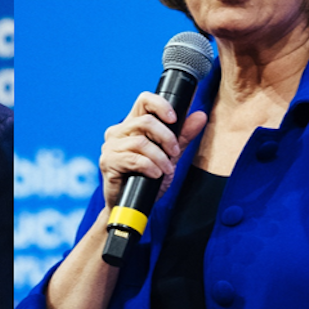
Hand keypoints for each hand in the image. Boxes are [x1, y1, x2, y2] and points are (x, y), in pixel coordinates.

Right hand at [98, 93, 209, 208]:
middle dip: (166, 137)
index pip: (144, 101)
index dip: (160, 105)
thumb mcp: (169, 155)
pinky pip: (133, 159)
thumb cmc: (147, 180)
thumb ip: (183, 136)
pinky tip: (155, 175)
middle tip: (175, 152)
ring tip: (166, 169)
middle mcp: (118, 132)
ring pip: (141, 142)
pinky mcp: (108, 162)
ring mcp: (111, 147)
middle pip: (145, 121)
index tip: (175, 119)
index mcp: (132, 125)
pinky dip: (149, 167)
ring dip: (160, 157)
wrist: (132, 207)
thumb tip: (200, 116)